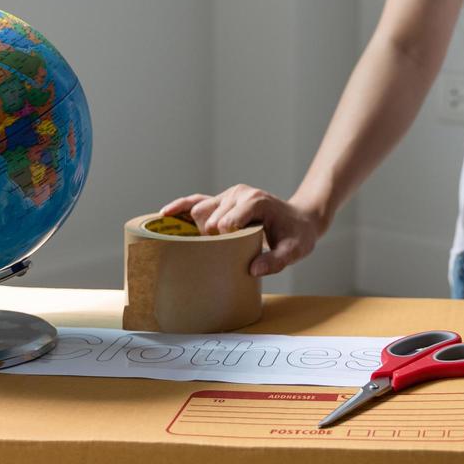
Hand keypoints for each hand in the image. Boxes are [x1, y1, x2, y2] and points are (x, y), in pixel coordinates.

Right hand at [159, 184, 324, 276]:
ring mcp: (228, 195)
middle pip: (208, 217)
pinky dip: (179, 206)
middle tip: (223, 252)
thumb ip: (276, 261)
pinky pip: (195, 200)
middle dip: (210, 238)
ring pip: (198, 209)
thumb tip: (252, 269)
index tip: (231, 251)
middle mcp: (239, 194)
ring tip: (203, 246)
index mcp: (255, 202)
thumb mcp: (294, 251)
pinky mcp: (220, 199)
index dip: (224, 240)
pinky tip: (164, 215)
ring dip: (196, 229)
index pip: (227, 222)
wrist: (300, 219)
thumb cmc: (296, 235)